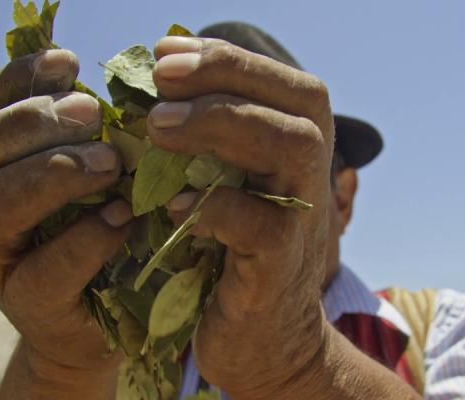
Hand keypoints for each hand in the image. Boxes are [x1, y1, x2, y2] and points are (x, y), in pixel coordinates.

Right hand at [0, 49, 130, 392]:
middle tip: (92, 114)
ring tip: (110, 163)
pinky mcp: (28, 309)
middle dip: (29, 124)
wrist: (99, 317)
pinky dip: (85, 240)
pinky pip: (42, 274)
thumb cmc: (92, 226)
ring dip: (52, 175)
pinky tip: (120, 218)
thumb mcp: (82, 174)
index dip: (13, 81)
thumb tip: (106, 89)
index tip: (67, 64)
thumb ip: (81, 135)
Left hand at [150, 37, 334, 398]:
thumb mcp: (224, 186)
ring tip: (157, 127)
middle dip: (227, 78)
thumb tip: (151, 83)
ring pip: (290, 147)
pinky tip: (170, 205)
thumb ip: (207, 141)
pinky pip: (259, 225)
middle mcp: (313, 177)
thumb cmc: (230, 250)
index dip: (228, 58)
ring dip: (222, 124)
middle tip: (160, 77)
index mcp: (299, 150)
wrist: (261, 335)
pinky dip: (214, 207)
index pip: (285, 83)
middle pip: (297, 105)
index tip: (165, 52)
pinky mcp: (280, 268)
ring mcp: (303, 221)